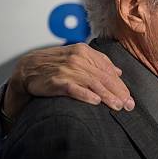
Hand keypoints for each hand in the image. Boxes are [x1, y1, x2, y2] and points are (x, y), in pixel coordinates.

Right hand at [3, 44, 133, 121]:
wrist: (27, 69)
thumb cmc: (54, 64)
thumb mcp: (77, 57)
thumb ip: (98, 62)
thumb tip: (118, 71)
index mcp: (85, 52)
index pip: (108, 70)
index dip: (121, 85)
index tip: (129, 97)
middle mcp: (78, 59)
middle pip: (104, 78)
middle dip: (119, 92)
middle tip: (129, 105)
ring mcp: (68, 69)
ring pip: (93, 83)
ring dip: (108, 96)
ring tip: (118, 106)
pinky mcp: (57, 81)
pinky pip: (74, 88)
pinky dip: (86, 95)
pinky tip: (96, 102)